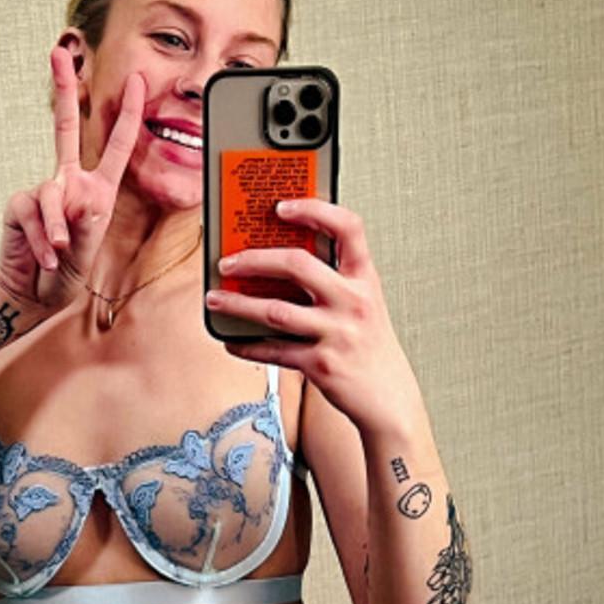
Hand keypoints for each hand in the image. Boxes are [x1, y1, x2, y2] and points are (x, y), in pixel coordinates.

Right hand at [0, 44, 144, 314]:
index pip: (115, 146)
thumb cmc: (65, 275)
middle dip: (63, 89)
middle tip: (58, 52)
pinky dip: (42, 240)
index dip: (127, 115)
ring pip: (52, 194)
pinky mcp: (21, 204)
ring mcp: (43, 191)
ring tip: (60, 255)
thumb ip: (89, 226)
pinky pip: (33, 213)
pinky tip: (46, 258)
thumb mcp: (88, 253)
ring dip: (57, 230)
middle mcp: (69, 183)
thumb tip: (83, 200)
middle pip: (65, 127)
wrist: (31, 294)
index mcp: (96, 190)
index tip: (136, 81)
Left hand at [206, 199, 425, 436]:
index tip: (281, 206)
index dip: (314, 209)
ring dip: (238, 304)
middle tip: (228, 263)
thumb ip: (333, 279)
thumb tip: (279, 260)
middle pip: (297, 264)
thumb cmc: (369, 346)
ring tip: (214, 299)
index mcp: (364, 278)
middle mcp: (353, 301)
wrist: (388, 397)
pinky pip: (274, 351)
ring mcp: (337, 333)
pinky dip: (247, 345)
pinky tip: (231, 340)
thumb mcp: (362, 302)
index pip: (348, 227)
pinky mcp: (321, 365)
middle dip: (254, 259)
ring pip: (276, 311)